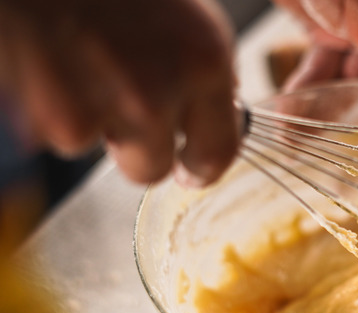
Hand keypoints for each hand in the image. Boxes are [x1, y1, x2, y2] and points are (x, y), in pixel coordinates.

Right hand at [0, 0, 238, 186]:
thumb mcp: (182, 11)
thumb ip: (202, 64)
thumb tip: (221, 106)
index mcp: (205, 58)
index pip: (220, 150)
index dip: (202, 167)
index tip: (191, 168)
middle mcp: (164, 90)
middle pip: (156, 168)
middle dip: (142, 155)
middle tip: (125, 125)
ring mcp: (111, 108)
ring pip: (106, 153)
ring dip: (96, 126)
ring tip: (84, 70)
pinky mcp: (60, 119)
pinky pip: (61, 136)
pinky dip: (54, 110)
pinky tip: (53, 65)